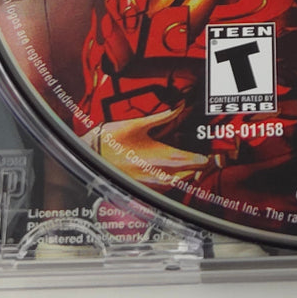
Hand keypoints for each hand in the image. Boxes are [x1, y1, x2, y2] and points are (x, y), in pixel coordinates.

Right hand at [86, 105, 209, 191]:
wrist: (86, 157)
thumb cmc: (109, 140)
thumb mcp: (139, 124)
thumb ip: (164, 116)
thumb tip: (181, 106)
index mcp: (162, 158)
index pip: (194, 162)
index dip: (205, 158)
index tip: (211, 152)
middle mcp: (159, 175)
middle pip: (190, 175)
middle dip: (197, 166)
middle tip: (202, 156)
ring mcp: (150, 186)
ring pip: (178, 184)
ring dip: (185, 174)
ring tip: (187, 163)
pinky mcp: (142, 191)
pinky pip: (164, 190)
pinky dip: (171, 181)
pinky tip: (169, 171)